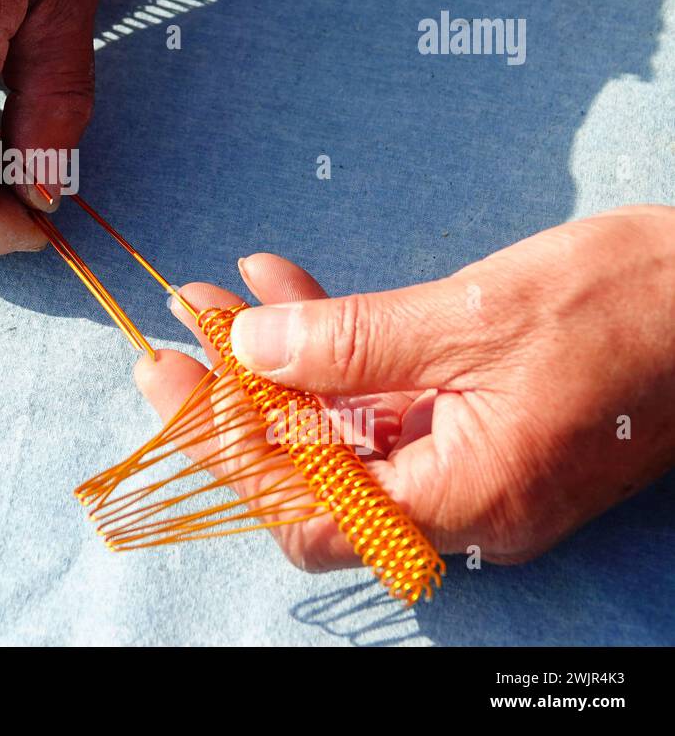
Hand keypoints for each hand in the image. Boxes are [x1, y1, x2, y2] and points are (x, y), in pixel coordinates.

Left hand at [138, 205, 674, 569]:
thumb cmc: (629, 307)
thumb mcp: (472, 317)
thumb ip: (352, 339)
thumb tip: (250, 349)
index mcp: (465, 498)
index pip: (303, 508)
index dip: (222, 449)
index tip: (167, 378)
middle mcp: (460, 501)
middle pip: (310, 472)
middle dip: (235, 401)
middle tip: (181, 336)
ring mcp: (468, 463)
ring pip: (339, 427)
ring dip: (276, 360)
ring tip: (223, 295)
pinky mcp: (476, 422)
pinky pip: (382, 398)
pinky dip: (331, 346)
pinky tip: (285, 288)